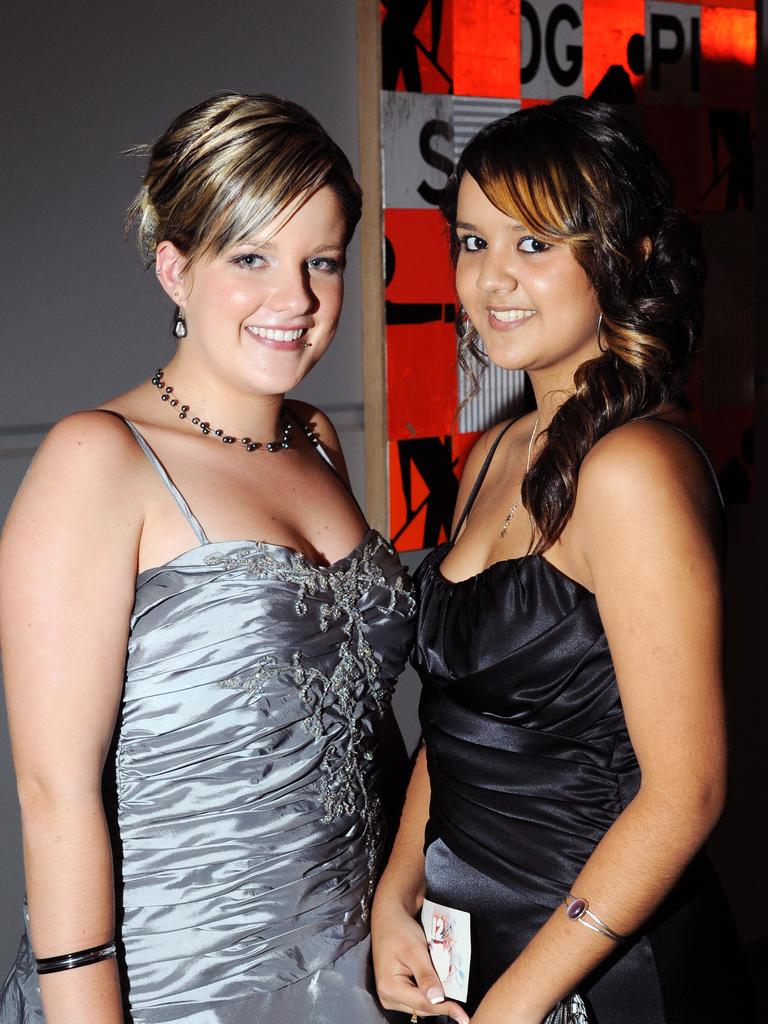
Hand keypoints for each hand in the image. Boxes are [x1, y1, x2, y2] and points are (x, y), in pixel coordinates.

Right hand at [371, 898, 469, 1023]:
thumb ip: (426, 976)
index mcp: (389, 988)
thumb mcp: (415, 951)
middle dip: (441, 1004)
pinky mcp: (395, 989)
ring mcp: (390, 994)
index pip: (423, 1005)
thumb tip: (438, 1000)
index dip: (445, 1009)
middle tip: (461, 1002)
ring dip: (435, 998)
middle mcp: (387, 995)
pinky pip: (416, 996)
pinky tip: (438, 985)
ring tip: (452, 992)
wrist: (389, 917)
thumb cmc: (400, 930)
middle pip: (421, 1007)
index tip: (463, 1016)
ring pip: (420, 1004)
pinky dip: (429, 992)